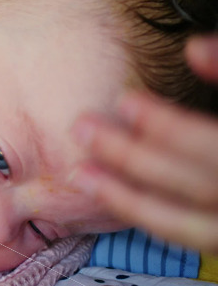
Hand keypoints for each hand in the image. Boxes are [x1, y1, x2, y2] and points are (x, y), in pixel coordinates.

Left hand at [71, 35, 217, 252]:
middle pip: (202, 184)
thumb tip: (192, 48)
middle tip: (83, 128)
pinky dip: (153, 218)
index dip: (173, 127)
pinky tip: (114, 194)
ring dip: (131, 199)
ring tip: (81, 173)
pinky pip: (194, 237)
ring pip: (192, 225)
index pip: (217, 148)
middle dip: (137, 158)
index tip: (126, 100)